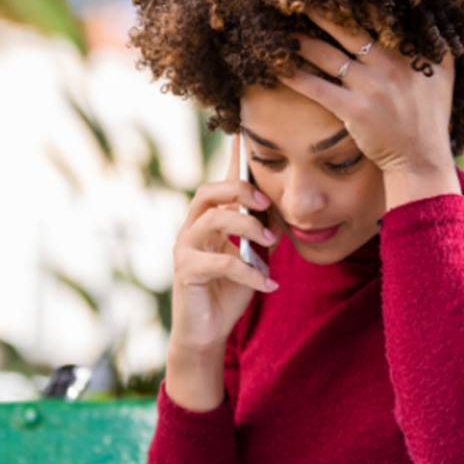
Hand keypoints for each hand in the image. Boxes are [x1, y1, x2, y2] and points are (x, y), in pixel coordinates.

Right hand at [169, 134, 280, 356]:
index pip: (220, 183)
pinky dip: (249, 272)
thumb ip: (261, 232)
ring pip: (212, 220)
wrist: (208, 332)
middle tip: (266, 204)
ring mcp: (185, 248)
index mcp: (208, 220)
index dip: (232, 158)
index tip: (245, 132)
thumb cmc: (230, 291)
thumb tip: (279, 209)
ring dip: (248, 229)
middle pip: (209, 192)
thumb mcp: (253, 257)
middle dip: (240, 191)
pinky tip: (269, 284)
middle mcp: (192, 228)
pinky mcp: (186, 271)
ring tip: (272, 245)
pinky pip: (220, 262)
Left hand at [280, 9, 457, 180]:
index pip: (377, 16)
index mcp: (410, 51)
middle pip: (348, 28)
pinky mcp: (354, 109)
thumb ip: (437, 44)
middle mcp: (391, 63)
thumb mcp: (444, 74)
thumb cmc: (430, 116)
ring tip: (281, 31)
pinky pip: (318, 88)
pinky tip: (277, 68)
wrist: (421, 157)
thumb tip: (429, 15)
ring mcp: (371, 86)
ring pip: (328, 55)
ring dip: (301, 42)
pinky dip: (295, 77)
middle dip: (320, 11)